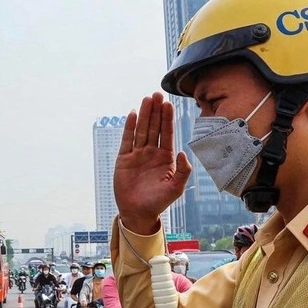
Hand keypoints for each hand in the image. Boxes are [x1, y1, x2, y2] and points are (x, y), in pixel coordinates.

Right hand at [114, 92, 191, 233]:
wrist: (138, 212)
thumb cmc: (159, 201)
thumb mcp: (176, 188)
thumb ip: (183, 171)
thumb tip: (183, 153)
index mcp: (165, 157)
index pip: (167, 133)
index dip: (167, 119)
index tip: (168, 104)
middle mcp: (152, 152)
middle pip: (154, 127)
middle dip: (156, 111)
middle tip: (157, 94)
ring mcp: (137, 154)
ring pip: (141, 130)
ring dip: (144, 115)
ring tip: (147, 99)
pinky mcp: (124, 159)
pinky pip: (127, 140)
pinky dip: (129, 128)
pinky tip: (132, 115)